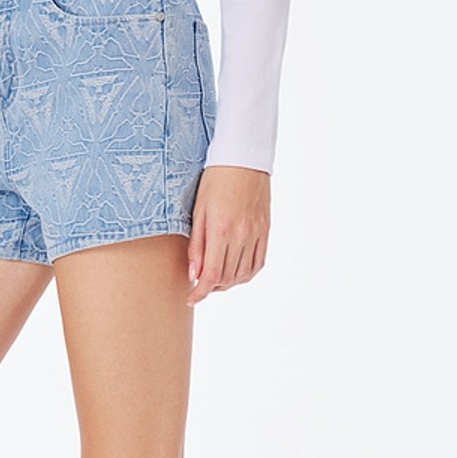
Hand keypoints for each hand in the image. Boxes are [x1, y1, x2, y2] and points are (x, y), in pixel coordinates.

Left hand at [185, 166, 270, 304]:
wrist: (244, 158)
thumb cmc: (215, 181)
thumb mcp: (198, 211)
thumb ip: (196, 246)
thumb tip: (194, 275)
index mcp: (221, 231)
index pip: (211, 275)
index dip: (200, 292)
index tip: (191, 299)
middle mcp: (241, 236)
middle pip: (227, 278)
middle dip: (211, 288)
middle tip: (199, 284)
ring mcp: (256, 234)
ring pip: (243, 274)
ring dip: (227, 283)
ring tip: (215, 279)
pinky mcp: (265, 230)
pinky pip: (258, 263)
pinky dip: (245, 274)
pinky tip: (235, 272)